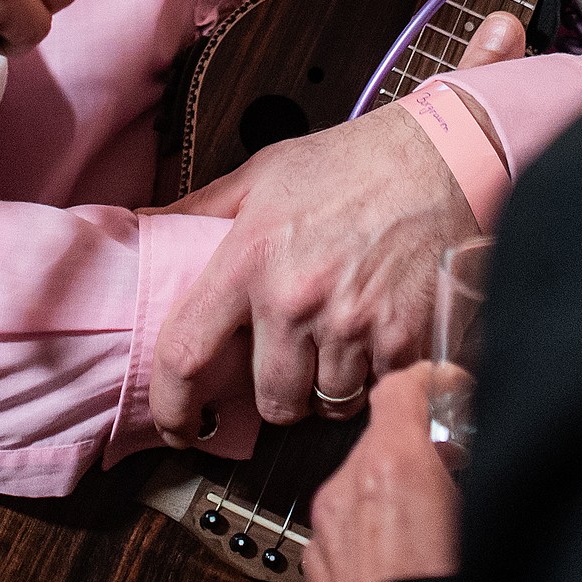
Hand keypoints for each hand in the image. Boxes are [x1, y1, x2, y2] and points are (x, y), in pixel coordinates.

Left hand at [150, 13, 519, 436]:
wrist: (440, 158)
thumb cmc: (350, 163)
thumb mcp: (261, 174)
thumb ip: (198, 210)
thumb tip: (142, 228)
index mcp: (248, 259)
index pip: (185, 354)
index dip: (173, 405)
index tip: (178, 423)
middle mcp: (295, 300)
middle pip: (269, 402)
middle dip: (276, 396)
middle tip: (291, 363)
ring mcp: (352, 326)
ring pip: (325, 405)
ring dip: (328, 389)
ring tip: (339, 343)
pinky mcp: (403, 342)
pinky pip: (376, 394)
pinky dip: (375, 380)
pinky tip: (378, 339)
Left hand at [303, 365, 461, 581]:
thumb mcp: (481, 516)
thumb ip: (470, 470)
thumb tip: (477, 449)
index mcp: (394, 466)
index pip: (401, 386)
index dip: (431, 381)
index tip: (451, 387)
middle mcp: (349, 487)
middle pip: (383, 435)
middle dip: (420, 446)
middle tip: (458, 465)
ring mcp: (328, 526)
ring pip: (362, 480)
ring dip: (395, 487)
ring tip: (435, 518)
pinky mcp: (318, 561)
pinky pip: (347, 522)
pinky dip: (372, 525)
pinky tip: (403, 552)